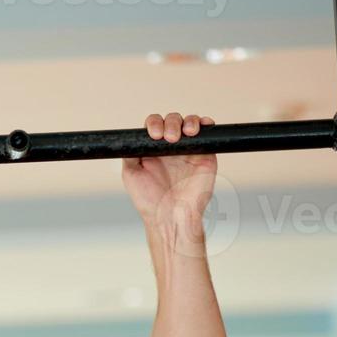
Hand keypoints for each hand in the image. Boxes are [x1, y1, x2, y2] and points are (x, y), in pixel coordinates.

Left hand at [122, 113, 217, 241]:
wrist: (171, 216)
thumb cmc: (149, 201)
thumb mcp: (131, 174)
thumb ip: (130, 154)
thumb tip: (130, 138)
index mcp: (153, 151)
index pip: (154, 126)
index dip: (154, 124)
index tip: (154, 135)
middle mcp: (171, 148)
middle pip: (172, 120)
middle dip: (171, 123)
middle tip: (170, 138)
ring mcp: (188, 150)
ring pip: (189, 123)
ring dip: (187, 121)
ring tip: (185, 133)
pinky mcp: (205, 155)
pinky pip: (207, 133)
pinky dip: (206, 123)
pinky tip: (201, 125)